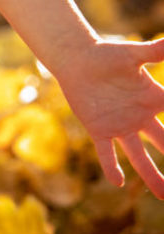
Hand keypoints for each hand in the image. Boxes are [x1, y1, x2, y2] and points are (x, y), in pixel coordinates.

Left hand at [54, 37, 163, 197]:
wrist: (78, 59)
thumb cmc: (107, 55)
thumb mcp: (134, 54)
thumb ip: (156, 52)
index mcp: (153, 99)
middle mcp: (141, 117)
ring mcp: (121, 126)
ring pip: (140, 157)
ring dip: (152, 176)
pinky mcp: (100, 129)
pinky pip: (107, 152)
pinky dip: (111, 166)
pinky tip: (118, 181)